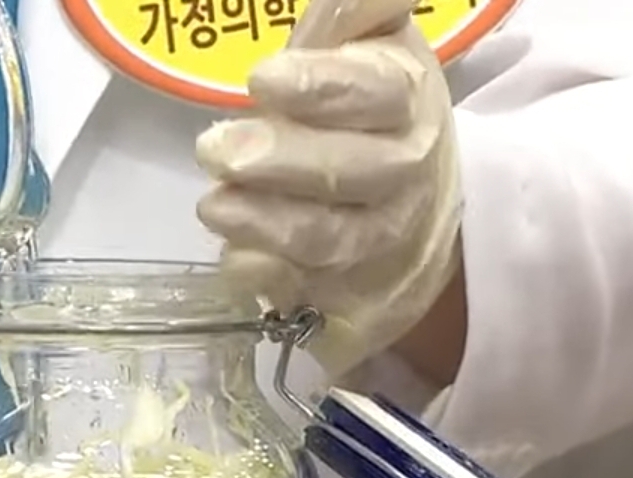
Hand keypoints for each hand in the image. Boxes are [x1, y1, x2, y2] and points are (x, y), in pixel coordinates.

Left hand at [196, 0, 461, 381]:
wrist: (419, 207)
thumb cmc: (373, 112)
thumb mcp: (374, 44)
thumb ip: (356, 10)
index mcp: (405, 100)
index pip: (374, 93)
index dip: (320, 86)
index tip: (261, 78)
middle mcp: (401, 174)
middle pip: (351, 172)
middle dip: (282, 162)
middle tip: (215, 148)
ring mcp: (376, 240)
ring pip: (328, 240)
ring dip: (266, 225)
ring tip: (213, 206)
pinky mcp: (346, 293)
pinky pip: (306, 292)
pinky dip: (267, 277)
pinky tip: (236, 258)